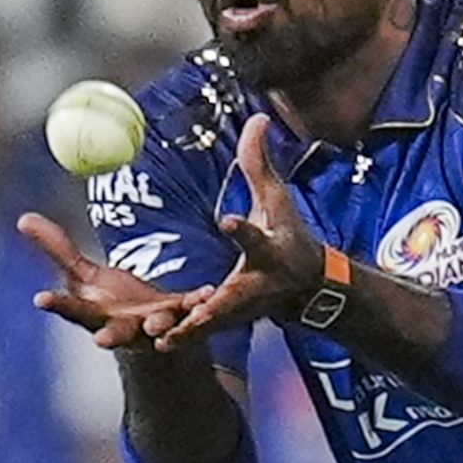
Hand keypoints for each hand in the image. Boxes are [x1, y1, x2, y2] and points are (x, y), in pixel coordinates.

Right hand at [18, 212, 194, 348]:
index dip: (56, 306)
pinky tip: (206, 292)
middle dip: (109, 337)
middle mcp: (123, 327)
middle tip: (101, 342)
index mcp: (95, 315)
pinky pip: (189, 311)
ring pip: (154, 329)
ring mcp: (152, 327)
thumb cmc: (111, 302)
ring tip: (156, 324)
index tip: (40, 299)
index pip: (72, 311)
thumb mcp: (83, 275)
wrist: (151, 327)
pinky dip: (197, 302)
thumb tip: (23, 218)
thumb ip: (56, 249)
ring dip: (156, 326)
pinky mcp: (180, 318)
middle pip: (113, 334)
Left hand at [155, 115, 323, 349]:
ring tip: (161, 339)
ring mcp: (240, 309)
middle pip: (232, 295)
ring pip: (211, 323)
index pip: (253, 237)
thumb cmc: (289, 236)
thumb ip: (260, 162)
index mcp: (267, 251)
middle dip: (214, 305)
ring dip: (189, 331)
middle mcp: (253, 285)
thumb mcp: (277, 199)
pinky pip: (200, 332)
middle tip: (196, 312)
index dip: (241, 229)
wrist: (305, 286)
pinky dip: (182, 339)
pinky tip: (156, 346)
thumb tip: (257, 117)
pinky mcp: (226, 322)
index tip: (227, 220)